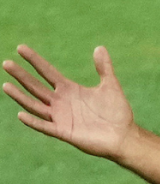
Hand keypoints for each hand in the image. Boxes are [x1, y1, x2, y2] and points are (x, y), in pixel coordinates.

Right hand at [3, 45, 134, 159]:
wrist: (124, 136)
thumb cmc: (117, 112)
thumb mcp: (110, 86)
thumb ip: (104, 68)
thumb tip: (100, 47)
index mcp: (69, 89)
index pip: (47, 72)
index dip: (34, 60)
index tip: (20, 48)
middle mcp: (61, 102)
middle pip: (36, 87)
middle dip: (22, 75)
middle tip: (6, 63)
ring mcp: (61, 117)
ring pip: (35, 105)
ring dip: (20, 96)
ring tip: (6, 85)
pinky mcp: (64, 132)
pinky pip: (45, 126)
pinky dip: (33, 122)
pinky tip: (21, 114)